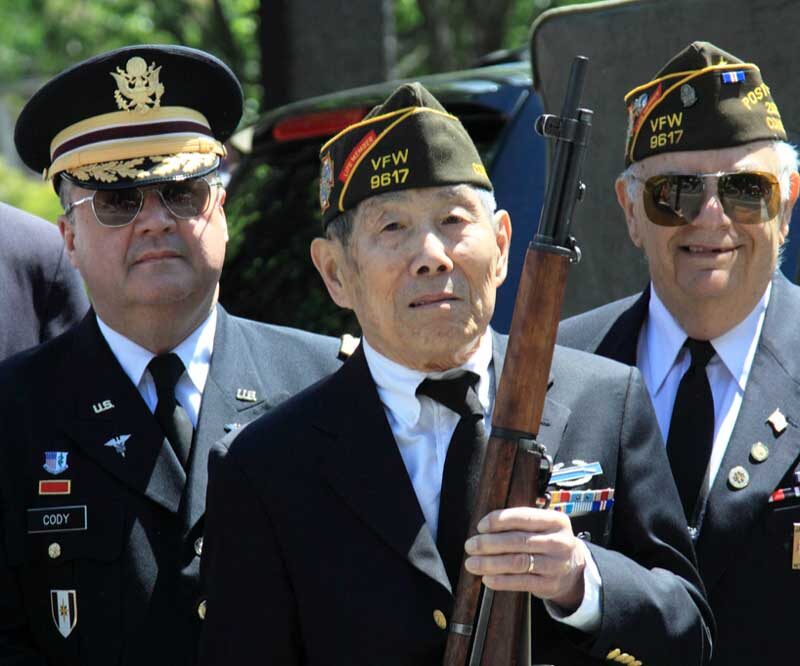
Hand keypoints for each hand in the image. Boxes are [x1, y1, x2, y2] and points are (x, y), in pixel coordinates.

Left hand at [463, 506, 585, 611]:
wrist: (573, 568)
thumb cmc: (548, 541)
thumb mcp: (543, 525)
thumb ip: (520, 522)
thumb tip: (485, 528)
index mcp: (556, 521)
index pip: (524, 517)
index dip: (500, 520)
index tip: (481, 526)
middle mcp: (559, 542)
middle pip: (519, 541)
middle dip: (490, 543)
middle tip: (471, 545)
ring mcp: (556, 565)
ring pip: (518, 562)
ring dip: (491, 563)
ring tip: (473, 563)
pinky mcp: (550, 584)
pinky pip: (521, 582)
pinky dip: (501, 581)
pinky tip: (487, 578)